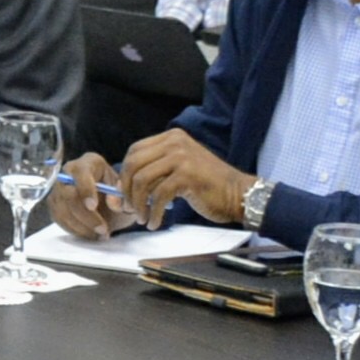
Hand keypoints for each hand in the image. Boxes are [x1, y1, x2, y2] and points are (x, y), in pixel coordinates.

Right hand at [47, 154, 139, 238]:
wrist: (107, 200)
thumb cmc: (116, 193)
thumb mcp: (125, 193)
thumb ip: (122, 197)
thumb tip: (113, 203)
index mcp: (89, 162)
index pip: (81, 174)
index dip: (86, 190)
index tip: (93, 206)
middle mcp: (68, 172)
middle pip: (69, 194)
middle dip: (86, 216)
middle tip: (103, 229)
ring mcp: (58, 188)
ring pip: (62, 209)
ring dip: (82, 226)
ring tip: (101, 235)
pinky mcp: (54, 203)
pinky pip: (59, 219)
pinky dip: (75, 230)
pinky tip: (90, 234)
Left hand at [117, 131, 252, 227]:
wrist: (238, 194)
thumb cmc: (208, 186)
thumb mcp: (179, 169)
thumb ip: (155, 172)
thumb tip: (121, 189)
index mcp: (172, 138)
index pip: (134, 151)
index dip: (125, 174)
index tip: (125, 194)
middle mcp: (175, 142)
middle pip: (133, 164)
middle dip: (127, 190)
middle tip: (129, 209)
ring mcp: (181, 157)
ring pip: (143, 180)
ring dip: (138, 204)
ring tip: (142, 218)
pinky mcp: (187, 175)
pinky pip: (158, 196)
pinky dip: (153, 213)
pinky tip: (155, 222)